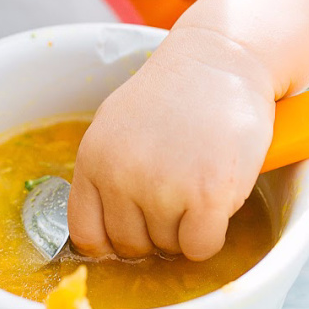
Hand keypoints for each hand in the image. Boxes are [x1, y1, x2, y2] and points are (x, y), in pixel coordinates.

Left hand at [67, 26, 276, 260]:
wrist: (221, 60)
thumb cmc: (171, 94)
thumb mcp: (114, 126)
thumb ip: (104, 173)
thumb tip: (103, 233)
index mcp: (93, 160)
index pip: (87, 234)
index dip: (111, 242)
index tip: (132, 232)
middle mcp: (120, 176)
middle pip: (131, 246)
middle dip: (155, 232)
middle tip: (176, 197)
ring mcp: (162, 187)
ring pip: (169, 247)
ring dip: (186, 228)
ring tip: (197, 182)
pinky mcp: (206, 195)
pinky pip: (201, 247)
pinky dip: (211, 235)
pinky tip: (215, 201)